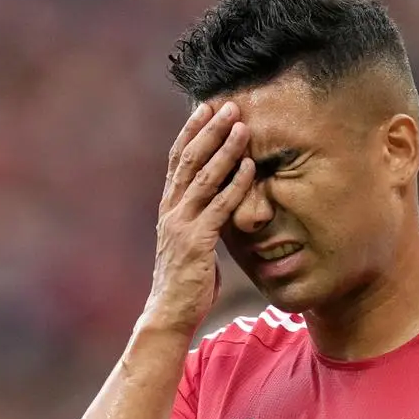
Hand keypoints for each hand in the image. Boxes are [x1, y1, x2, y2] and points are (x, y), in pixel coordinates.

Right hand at [141, 101, 254, 335]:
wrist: (169, 313)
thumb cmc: (185, 280)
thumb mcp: (190, 241)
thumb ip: (200, 218)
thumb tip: (218, 202)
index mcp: (169, 207)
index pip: (177, 160)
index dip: (191, 131)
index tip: (206, 107)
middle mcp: (171, 211)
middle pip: (189, 160)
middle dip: (209, 130)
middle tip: (229, 105)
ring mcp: (182, 225)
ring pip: (203, 178)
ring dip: (225, 150)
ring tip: (243, 126)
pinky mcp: (197, 243)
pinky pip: (219, 208)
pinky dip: (235, 185)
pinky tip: (250, 168)